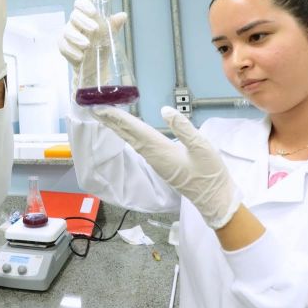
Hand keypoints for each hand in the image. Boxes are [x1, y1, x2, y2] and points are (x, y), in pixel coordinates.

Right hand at [58, 0, 126, 93]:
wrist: (95, 66)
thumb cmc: (101, 45)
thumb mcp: (110, 35)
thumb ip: (113, 25)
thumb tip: (123, 15)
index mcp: (85, 15)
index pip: (80, 3)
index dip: (84, 5)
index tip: (93, 12)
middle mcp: (74, 22)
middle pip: (74, 16)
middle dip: (84, 22)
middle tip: (95, 29)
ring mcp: (67, 34)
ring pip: (67, 31)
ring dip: (77, 38)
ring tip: (87, 45)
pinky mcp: (63, 47)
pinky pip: (63, 46)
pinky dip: (72, 51)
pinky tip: (80, 56)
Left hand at [93, 105, 241, 228]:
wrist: (213, 198)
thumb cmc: (210, 173)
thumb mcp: (202, 147)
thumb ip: (184, 128)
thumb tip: (165, 110)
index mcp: (161, 150)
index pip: (135, 129)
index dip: (118, 117)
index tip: (102, 108)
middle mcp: (153, 155)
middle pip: (128, 134)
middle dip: (111, 120)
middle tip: (94, 108)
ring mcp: (155, 160)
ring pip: (131, 140)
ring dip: (118, 127)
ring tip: (106, 116)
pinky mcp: (159, 163)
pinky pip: (138, 144)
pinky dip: (129, 134)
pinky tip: (126, 130)